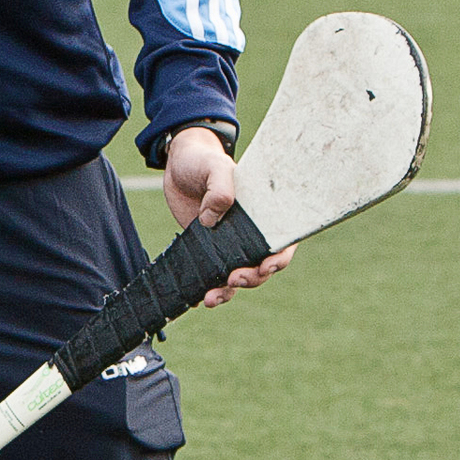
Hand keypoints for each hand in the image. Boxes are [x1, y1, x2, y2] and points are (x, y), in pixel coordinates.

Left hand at [162, 127, 295, 305]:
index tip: (267, 266)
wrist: (178, 166)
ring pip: (236, 276)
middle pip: (260, 266)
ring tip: (210, 298)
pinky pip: (211, 275)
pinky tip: (196, 298)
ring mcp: (228, 245)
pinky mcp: (206, 250)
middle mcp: (249, 233)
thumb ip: (219, 186)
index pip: (281, 241)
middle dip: (251, 278)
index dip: (279, 258)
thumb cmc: (204, 161)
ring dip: (227, 292)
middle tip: (234, 278)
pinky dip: (206, 288)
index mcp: (263, 214)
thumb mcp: (214, 166)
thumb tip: (212, 218)